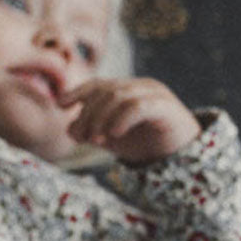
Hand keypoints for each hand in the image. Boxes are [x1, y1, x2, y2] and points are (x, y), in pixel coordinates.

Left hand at [59, 77, 202, 164]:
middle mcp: (140, 87)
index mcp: (126, 91)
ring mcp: (154, 94)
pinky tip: (113, 135)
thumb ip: (91, 131)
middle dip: (87, 114)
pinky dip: (122, 119)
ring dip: (101, 118)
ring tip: (95, 140)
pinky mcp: (166, 107)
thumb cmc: (144, 143)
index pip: (98, 85)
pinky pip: (139, 106)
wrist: (180, 155)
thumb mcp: (112, 138)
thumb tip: (69, 128)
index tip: (60, 105)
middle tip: (80, 137)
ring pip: (119, 96)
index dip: (77, 92)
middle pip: (105, 91)